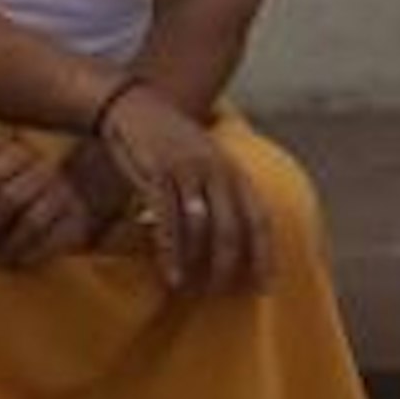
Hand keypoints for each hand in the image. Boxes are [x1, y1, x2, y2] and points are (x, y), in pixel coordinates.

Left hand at [0, 131, 106, 272]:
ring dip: (7, 245)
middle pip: (8, 199)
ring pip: (31, 222)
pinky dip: (30, 254)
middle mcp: (45, 170)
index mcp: (21, 153)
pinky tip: (16, 262)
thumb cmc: (21, 190)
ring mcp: (64, 195)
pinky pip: (52, 241)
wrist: (73, 204)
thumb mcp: (0, 167)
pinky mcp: (78, 222)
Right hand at [96, 83, 270, 295]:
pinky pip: (168, 221)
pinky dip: (171, 253)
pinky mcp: (158, 173)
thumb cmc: (170, 140)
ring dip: (198, 264)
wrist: (133, 105)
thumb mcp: (206, 158)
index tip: (266, 287)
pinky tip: (171, 275)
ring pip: (201, 228)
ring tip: (192, 290)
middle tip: (219, 293)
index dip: (264, 255)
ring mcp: (187, 170)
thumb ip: (221, 189)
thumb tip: (230, 236)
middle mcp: (215, 169)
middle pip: (232, 229)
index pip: (258, 218)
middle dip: (229, 267)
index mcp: (232, 168)